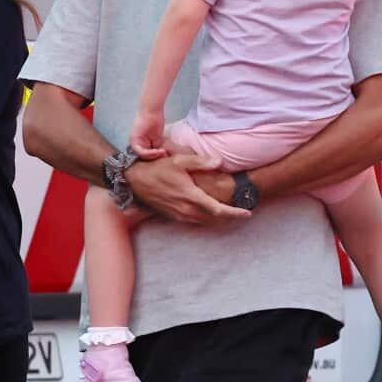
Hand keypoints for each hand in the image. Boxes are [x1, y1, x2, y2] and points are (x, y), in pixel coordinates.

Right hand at [124, 153, 251, 223]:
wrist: (135, 180)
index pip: (217, 209)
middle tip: (241, 211)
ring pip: (203, 221)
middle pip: (213, 219)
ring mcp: (178, 214)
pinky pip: (193, 220)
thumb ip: (200, 162)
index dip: (234, 213)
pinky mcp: (172, 216)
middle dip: (228, 216)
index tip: (247, 213)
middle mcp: (185, 209)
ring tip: (228, 212)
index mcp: (190, 196)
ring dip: (216, 218)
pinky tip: (207, 211)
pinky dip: (204, 218)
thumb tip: (219, 162)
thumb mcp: (179, 160)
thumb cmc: (157, 168)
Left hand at [129, 110, 167, 158]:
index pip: (148, 156)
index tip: (165, 154)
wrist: (152, 112)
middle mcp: (136, 144)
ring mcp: (133, 142)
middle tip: (164, 155)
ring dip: (154, 155)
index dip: (157, 157)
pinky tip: (158, 151)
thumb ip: (157, 147)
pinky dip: (150, 153)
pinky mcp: (133, 140)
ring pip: (143, 156)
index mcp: (141, 144)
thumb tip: (162, 156)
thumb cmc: (155, 122)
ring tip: (162, 152)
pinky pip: (140, 151)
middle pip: (145, 157)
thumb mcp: (158, 138)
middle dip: (156, 157)